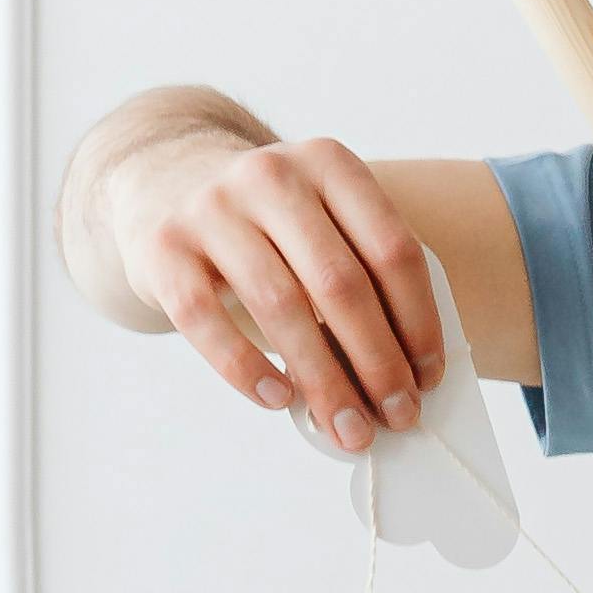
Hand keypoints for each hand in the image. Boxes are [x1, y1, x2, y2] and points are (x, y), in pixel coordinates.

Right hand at [112, 132, 441, 451]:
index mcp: (329, 163)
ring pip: (280, 306)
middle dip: (378, 363)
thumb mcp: (323, 222)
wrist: (169, 182)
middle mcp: (271, 174)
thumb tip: (403, 380)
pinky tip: (278, 400)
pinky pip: (206, 318)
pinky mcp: (164, 246)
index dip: (418, 322)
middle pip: (341, 284)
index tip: (428, 379)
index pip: (392, 250)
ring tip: (349, 429)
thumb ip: (363, 278)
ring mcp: (211, 206)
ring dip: (323, 381)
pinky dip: (245, 367)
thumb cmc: (272, 226)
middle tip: (398, 418)